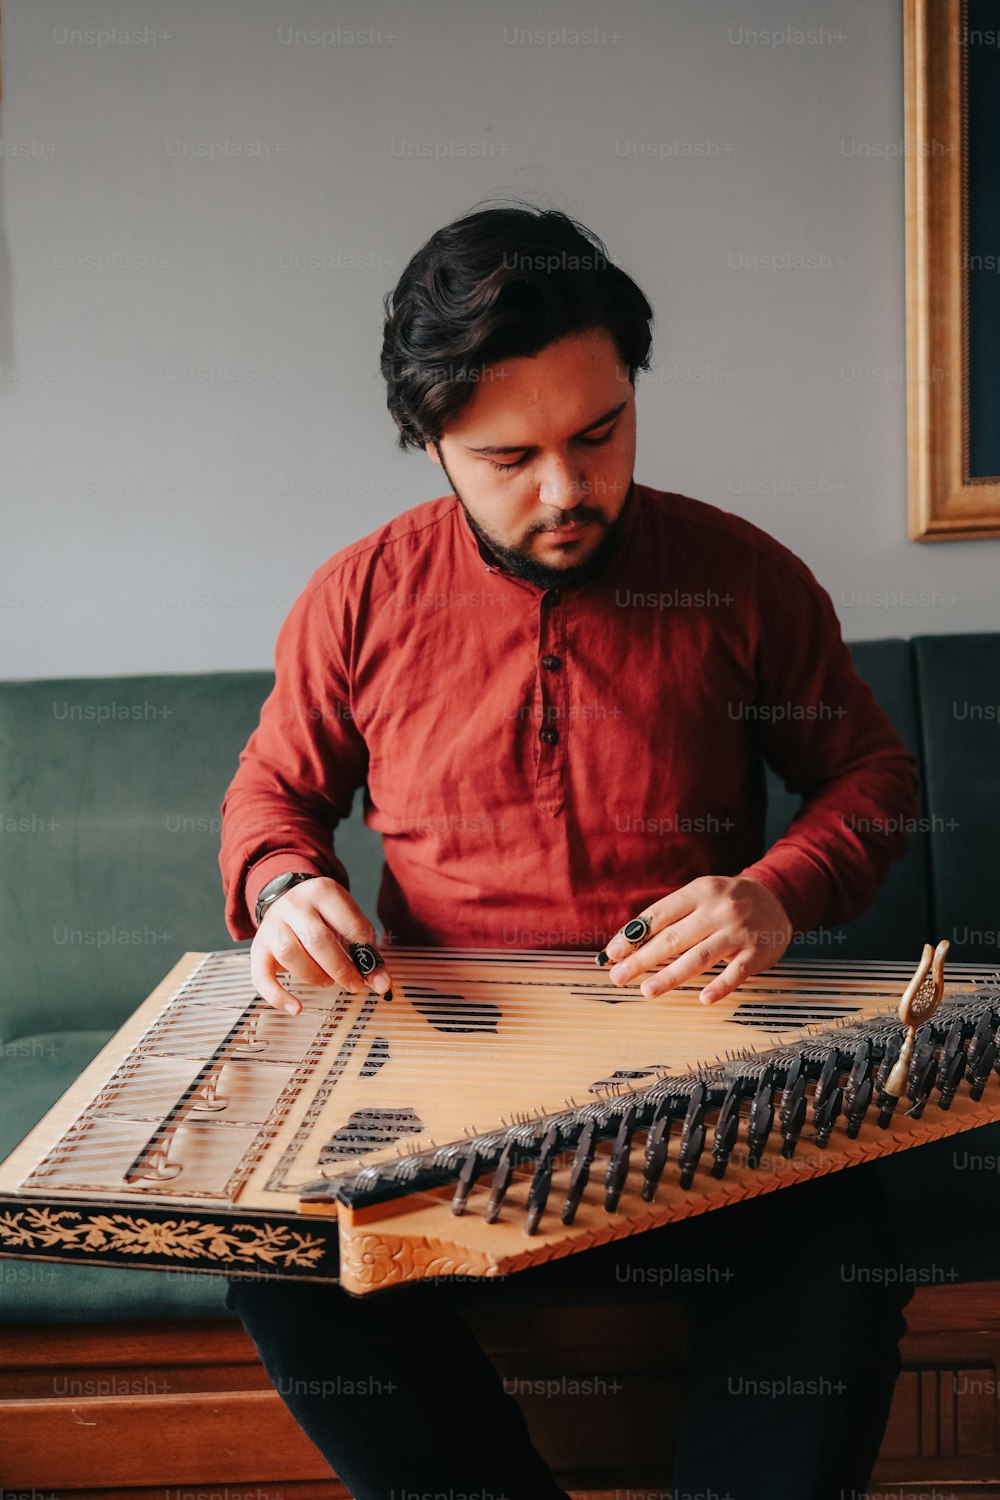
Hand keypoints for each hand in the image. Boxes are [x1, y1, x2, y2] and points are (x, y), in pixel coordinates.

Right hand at [250, 876, 393, 1015]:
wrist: (286, 899)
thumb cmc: (325, 916)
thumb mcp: (348, 920)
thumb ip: (366, 949)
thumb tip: (382, 984)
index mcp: (323, 892)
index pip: (349, 925)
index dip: (366, 956)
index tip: (378, 979)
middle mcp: (294, 905)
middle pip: (317, 939)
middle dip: (341, 969)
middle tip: (355, 985)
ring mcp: (272, 925)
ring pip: (290, 954)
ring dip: (314, 975)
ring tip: (328, 981)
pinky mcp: (258, 949)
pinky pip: (261, 976)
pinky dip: (278, 996)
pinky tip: (296, 1008)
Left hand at [601, 875, 792, 1004]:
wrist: (777, 897)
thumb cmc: (726, 901)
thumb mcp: (700, 896)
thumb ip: (671, 917)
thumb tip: (629, 943)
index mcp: (698, 892)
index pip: (658, 915)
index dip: (633, 935)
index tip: (612, 954)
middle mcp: (717, 910)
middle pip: (673, 938)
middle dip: (642, 959)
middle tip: (619, 977)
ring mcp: (738, 931)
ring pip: (699, 956)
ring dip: (671, 976)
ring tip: (648, 991)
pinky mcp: (756, 952)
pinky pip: (736, 972)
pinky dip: (720, 986)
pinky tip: (703, 999)